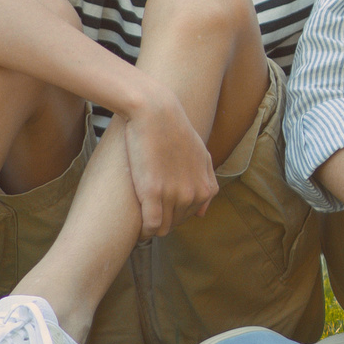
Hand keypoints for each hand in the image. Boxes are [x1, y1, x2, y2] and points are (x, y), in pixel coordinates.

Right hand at [115, 88, 218, 239]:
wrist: (157, 113)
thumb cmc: (175, 132)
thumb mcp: (202, 156)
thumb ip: (206, 182)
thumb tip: (202, 214)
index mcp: (206, 189)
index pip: (189, 218)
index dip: (173, 213)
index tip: (160, 204)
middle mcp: (193, 195)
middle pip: (174, 224)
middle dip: (162, 219)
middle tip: (147, 206)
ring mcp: (174, 196)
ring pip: (162, 229)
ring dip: (151, 226)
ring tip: (140, 212)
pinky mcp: (153, 193)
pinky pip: (150, 227)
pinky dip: (143, 229)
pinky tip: (136, 221)